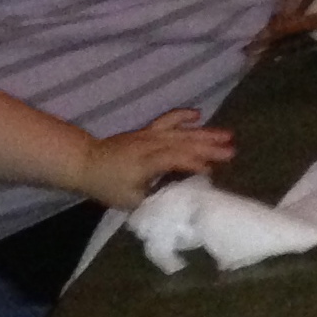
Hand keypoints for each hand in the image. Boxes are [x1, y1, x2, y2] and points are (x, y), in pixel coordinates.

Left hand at [78, 108, 233, 208]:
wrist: (85, 162)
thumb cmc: (107, 185)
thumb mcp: (130, 201)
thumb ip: (156, 200)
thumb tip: (179, 201)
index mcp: (144, 162)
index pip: (173, 159)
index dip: (192, 164)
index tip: (211, 172)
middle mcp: (149, 144)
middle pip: (183, 143)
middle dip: (208, 147)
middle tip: (232, 151)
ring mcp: (149, 135)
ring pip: (181, 131)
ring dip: (205, 133)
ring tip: (227, 135)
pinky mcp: (147, 131)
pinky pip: (168, 120)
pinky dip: (183, 116)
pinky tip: (198, 115)